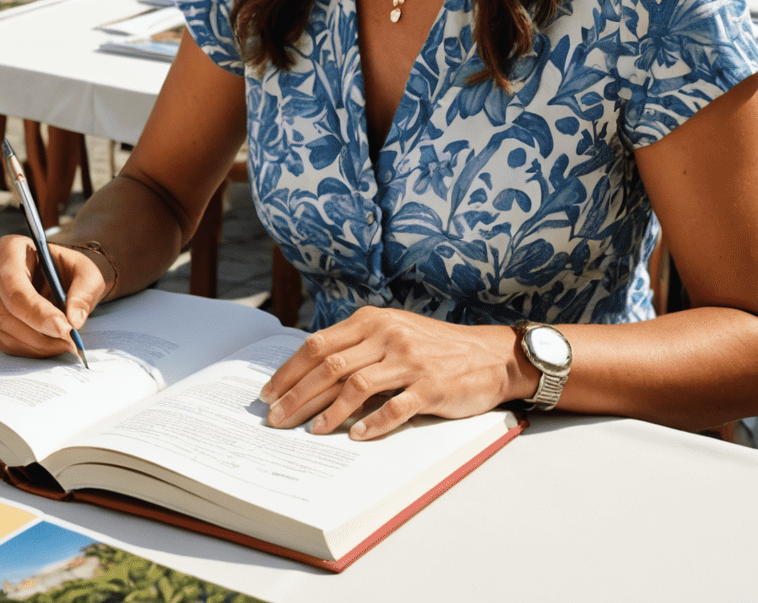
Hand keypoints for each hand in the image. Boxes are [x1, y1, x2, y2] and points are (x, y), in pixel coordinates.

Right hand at [0, 233, 107, 357]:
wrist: (66, 281)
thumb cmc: (72, 271)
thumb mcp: (88, 273)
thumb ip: (84, 292)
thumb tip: (74, 320)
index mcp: (11, 249)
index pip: (14, 284)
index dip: (36, 310)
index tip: (64, 327)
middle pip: (6, 311)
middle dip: (39, 331)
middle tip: (69, 339)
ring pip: (4, 330)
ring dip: (37, 343)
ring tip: (66, 343)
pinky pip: (5, 343)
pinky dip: (30, 350)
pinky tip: (52, 345)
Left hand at [259, 306, 533, 441]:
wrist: (489, 354)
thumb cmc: (435, 346)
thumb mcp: (394, 332)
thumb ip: (358, 344)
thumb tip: (310, 371)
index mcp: (373, 320)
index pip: (319, 345)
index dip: (290, 371)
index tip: (269, 393)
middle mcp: (388, 335)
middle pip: (330, 367)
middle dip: (297, 396)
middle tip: (276, 419)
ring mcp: (410, 361)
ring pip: (356, 387)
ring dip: (327, 413)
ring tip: (310, 432)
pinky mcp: (431, 386)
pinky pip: (394, 408)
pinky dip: (372, 425)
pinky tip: (355, 437)